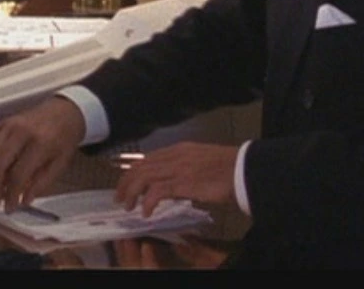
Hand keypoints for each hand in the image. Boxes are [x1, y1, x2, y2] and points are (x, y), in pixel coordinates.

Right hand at [0, 97, 84, 210]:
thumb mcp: (60, 164)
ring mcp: (8, 125)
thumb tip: (23, 201)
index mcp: (40, 144)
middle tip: (0, 196)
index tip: (10, 207)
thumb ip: (42, 183)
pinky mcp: (1, 122)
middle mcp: (20, 132)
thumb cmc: (64, 139)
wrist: (64, 111)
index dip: (11, 195)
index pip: (18, 175)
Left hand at [114, 141, 238, 215]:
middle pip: (140, 167)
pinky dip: (148, 202)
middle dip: (126, 183)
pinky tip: (147, 212)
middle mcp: (174, 156)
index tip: (126, 184)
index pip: (147, 159)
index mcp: (178, 150)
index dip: (132, 171)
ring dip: (132, 193)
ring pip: (144, 177)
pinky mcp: (183, 182)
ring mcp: (178, 168)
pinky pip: (157, 191)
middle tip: (120, 198)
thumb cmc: (227, 168)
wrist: (243, 169)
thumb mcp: (200, 162)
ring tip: (128, 206)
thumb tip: (171, 185)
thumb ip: (183, 169)